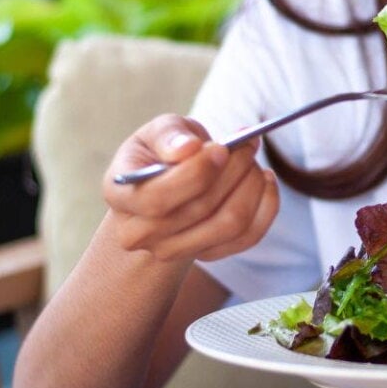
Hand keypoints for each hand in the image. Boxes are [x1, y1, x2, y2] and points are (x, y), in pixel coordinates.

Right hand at [102, 114, 278, 262]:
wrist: (169, 186)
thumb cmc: (163, 153)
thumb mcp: (158, 132)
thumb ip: (169, 134)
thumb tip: (187, 148)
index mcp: (121, 197)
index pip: (158, 198)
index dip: (196, 173)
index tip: (221, 147)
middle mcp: (140, 234)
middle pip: (200, 210)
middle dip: (232, 171)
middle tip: (248, 144)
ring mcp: (173, 250)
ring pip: (228, 224)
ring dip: (251, 187)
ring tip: (254, 160)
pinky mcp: (208, 255)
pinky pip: (248, 237)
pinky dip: (266, 206)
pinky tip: (266, 181)